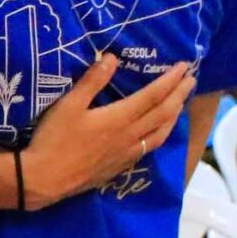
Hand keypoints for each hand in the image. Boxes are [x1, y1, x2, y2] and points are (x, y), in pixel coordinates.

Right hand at [20, 53, 194, 209]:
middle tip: (191, 80)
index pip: (153, 95)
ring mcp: (127, 153)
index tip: (184, 66)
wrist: (45, 179)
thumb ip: (92, 81)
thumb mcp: (68, 105)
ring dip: (174, 116)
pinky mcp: (120, 166)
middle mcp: (130, 135)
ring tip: (180, 104)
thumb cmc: (54, 139)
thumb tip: (112, 57)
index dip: (171, 80)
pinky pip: (150, 148)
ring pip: (161, 133)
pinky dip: (160, 135)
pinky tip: (158, 133)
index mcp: (119, 118)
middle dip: (179, 94)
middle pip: (163, 113)